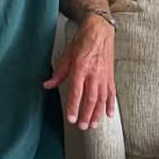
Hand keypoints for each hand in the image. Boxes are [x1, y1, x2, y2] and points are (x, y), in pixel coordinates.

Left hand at [44, 15, 116, 129]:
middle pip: (90, 99)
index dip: (74, 107)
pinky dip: (111, 105)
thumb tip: (47, 85)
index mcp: (81, 68)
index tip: (71, 119)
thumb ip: (59, 73)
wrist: (100, 31)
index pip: (77, 92)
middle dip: (86, 114)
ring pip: (102, 99)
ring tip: (93, 125)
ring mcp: (104, 76)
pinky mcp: (111, 76)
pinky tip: (109, 115)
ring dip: (98, 113)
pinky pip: (111, 93)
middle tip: (82, 127)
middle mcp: (94, 74)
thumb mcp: (67, 56)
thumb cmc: (83, 42)